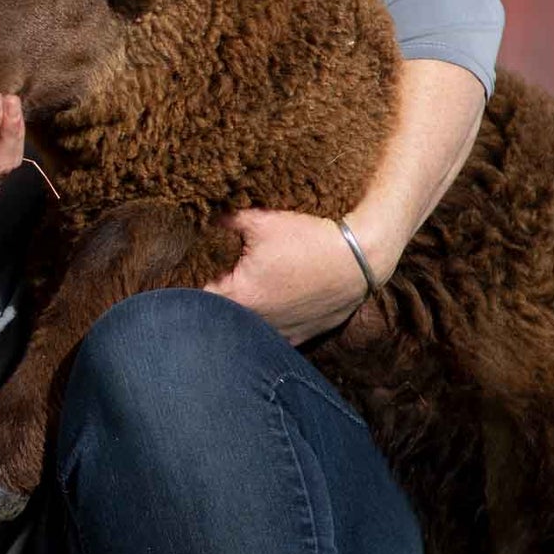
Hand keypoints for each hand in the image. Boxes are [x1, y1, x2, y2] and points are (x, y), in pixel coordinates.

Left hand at [201, 208, 378, 344]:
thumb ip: (228, 220)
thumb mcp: (264, 221)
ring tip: (249, 291)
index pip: (198, 299)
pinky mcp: (300, 337)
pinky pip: (274, 337)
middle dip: (218, 298)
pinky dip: (268, 325)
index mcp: (239, 297)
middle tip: (220, 276)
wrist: (360, 259)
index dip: (193, 282)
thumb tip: (208, 216)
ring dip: (242, 315)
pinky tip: (271, 306)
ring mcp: (279, 334)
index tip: (195, 270)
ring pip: (247, 330)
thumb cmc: (310, 240)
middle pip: (222, 317)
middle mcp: (256, 324)